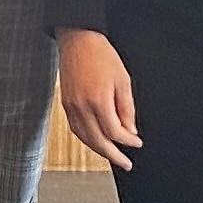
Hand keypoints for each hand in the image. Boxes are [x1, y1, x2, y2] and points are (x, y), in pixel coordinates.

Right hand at [56, 29, 139, 170]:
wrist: (77, 39)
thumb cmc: (100, 55)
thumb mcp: (123, 80)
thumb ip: (127, 108)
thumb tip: (130, 130)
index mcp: (98, 101)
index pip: (114, 132)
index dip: (128, 141)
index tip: (137, 142)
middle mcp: (81, 107)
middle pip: (98, 141)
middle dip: (113, 155)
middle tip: (125, 163)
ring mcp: (70, 106)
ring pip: (84, 138)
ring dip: (99, 150)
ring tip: (112, 155)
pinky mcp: (64, 103)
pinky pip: (75, 128)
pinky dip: (86, 138)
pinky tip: (95, 140)